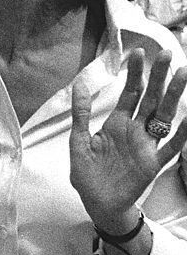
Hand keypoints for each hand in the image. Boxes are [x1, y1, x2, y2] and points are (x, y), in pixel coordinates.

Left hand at [70, 49, 186, 231]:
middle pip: (150, 99)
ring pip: (163, 116)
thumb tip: (79, 83)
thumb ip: (82, 113)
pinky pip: (170, 147)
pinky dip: (181, 135)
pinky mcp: (152, 163)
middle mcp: (135, 130)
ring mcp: (146, 145)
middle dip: (159, 77)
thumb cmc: (88, 173)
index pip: (130, 93)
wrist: (97, 203)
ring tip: (183, 75)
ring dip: (173, 96)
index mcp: (116, 123)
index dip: (135, 74)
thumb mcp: (79, 140)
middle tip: (168, 54)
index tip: (140, 52)